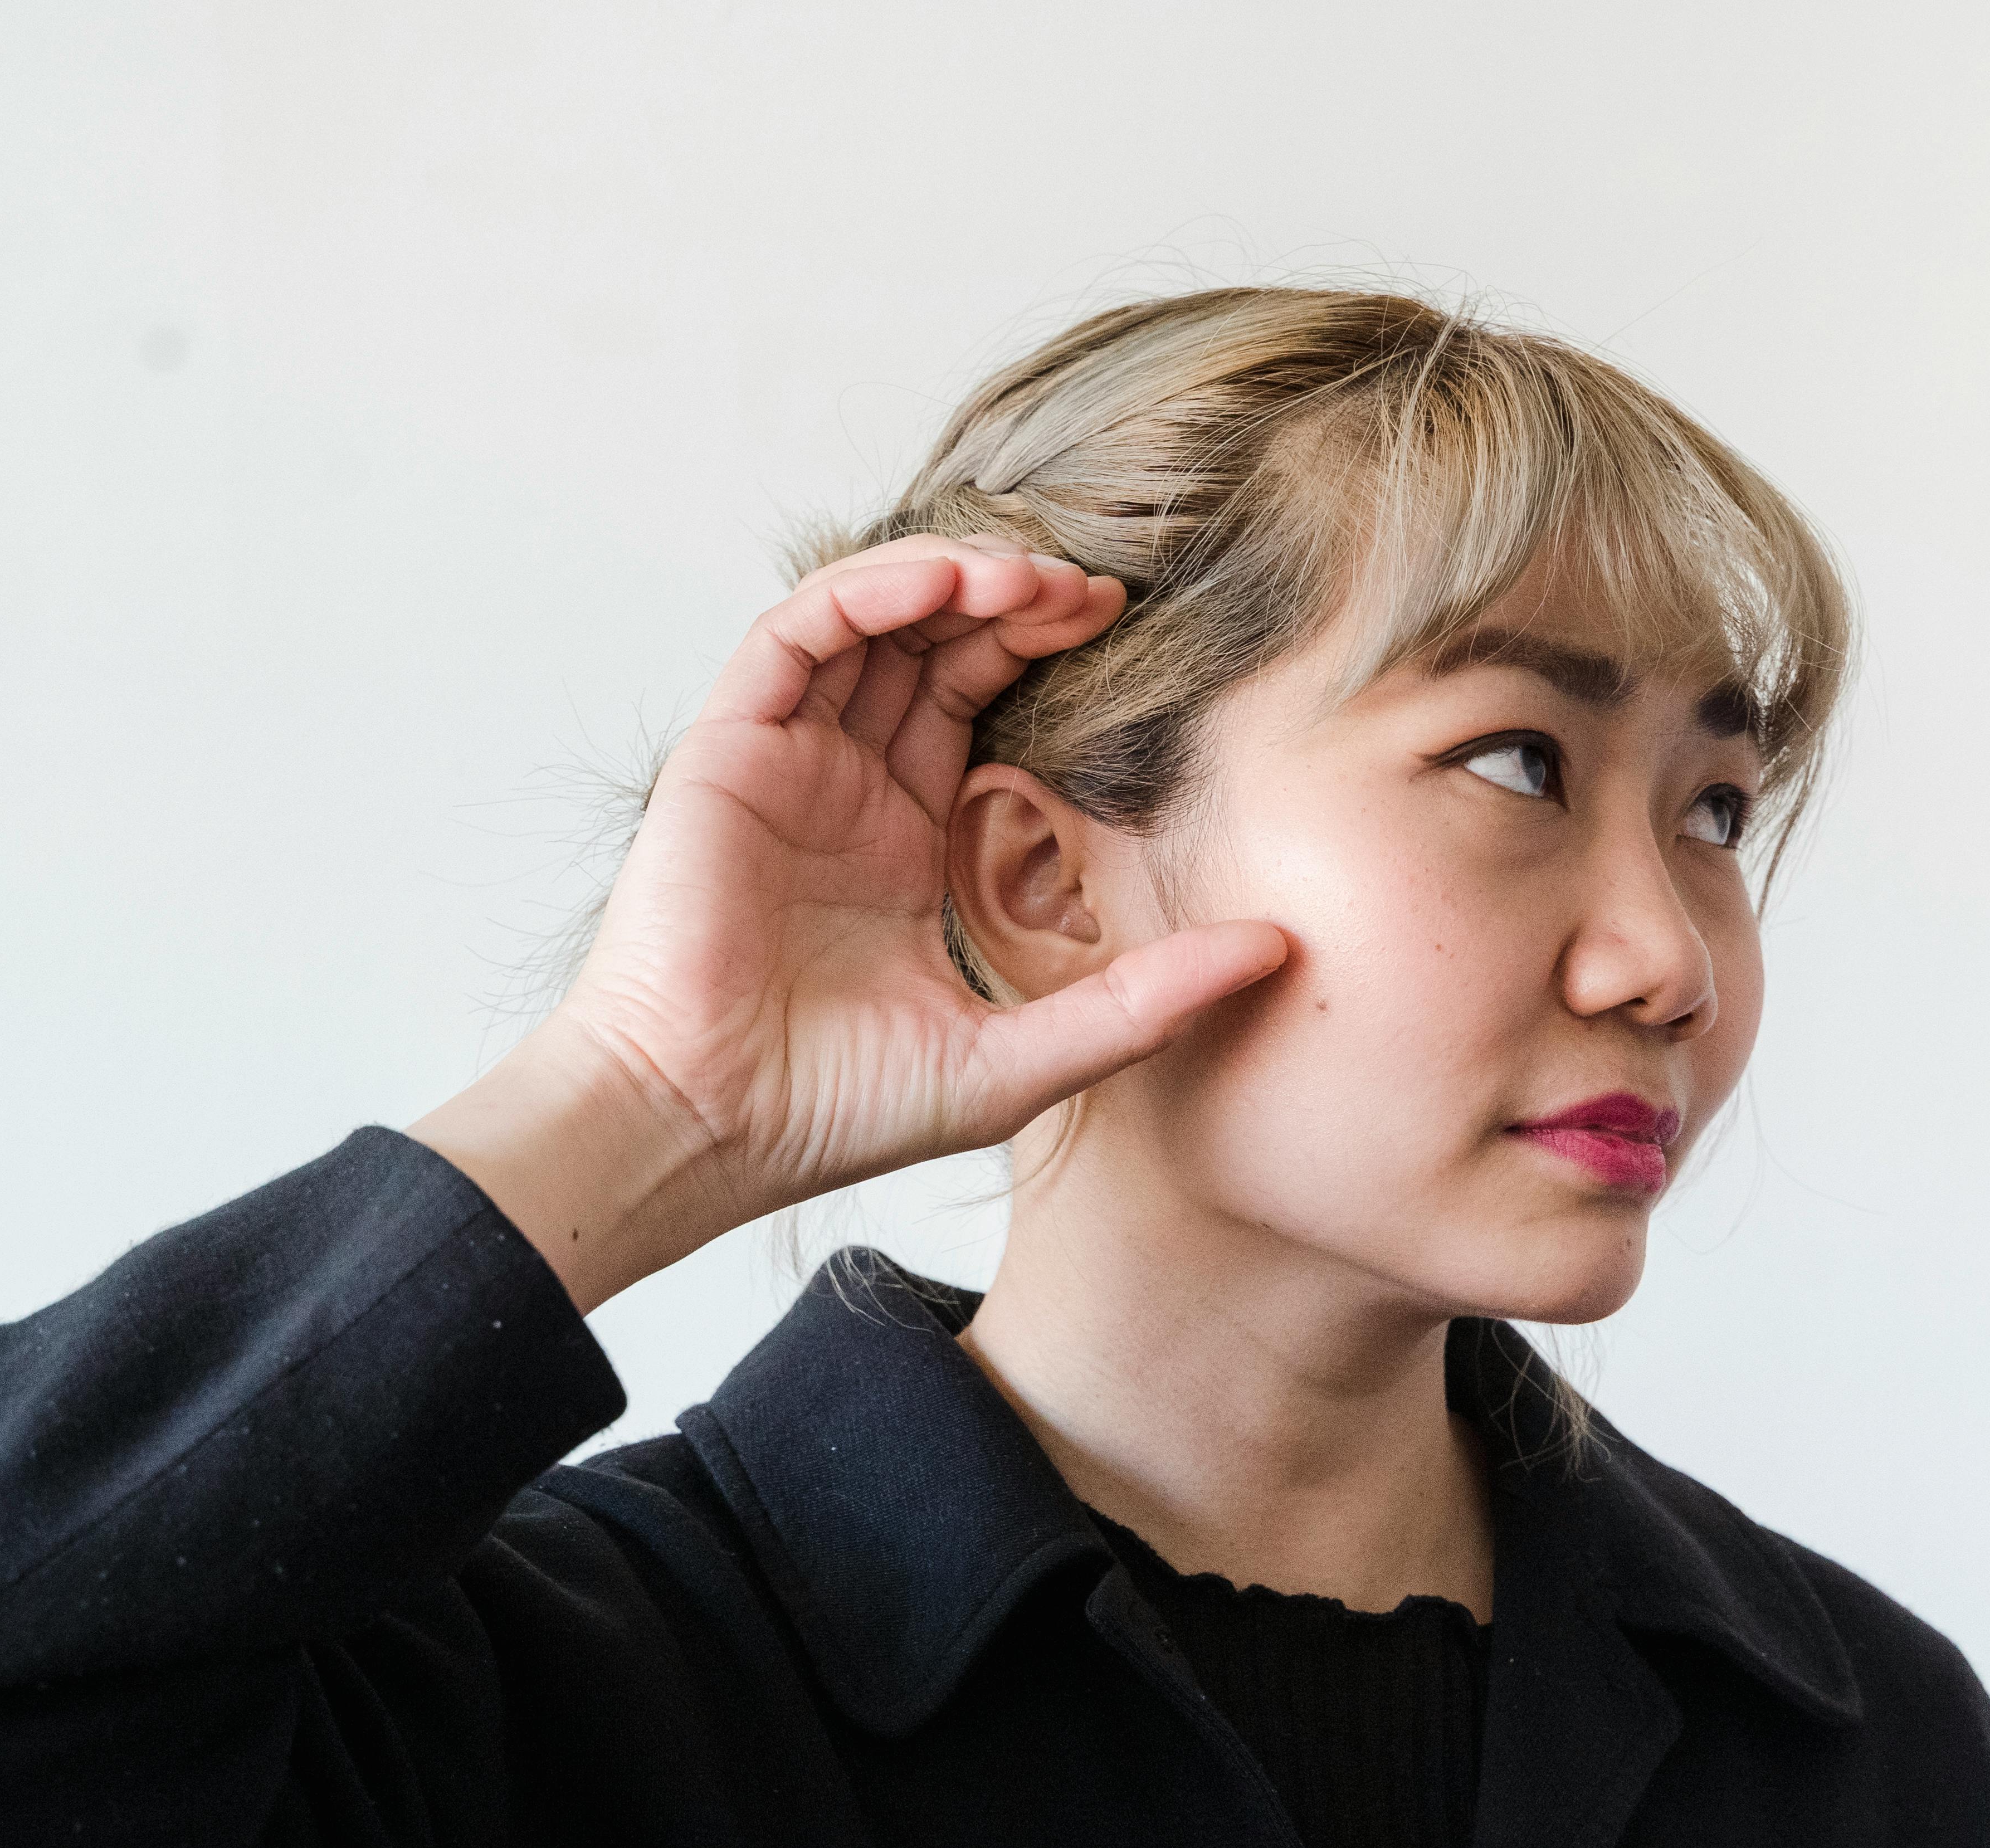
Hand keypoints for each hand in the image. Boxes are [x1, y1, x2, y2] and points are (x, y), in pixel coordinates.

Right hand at [412, 535, 1288, 1307]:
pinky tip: (945, 582)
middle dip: (1019, 604)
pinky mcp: (729, 749)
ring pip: (874, 623)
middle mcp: (847, 789)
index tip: (1128, 635)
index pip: (982, 708)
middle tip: (1102, 594)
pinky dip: (870, 591)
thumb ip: (1146, 1001)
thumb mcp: (1025, 1055)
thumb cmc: (837, 1110)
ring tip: (1035, 579)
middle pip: (938, 649)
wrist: (709, 1127)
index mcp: (907, 843)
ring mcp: (787, 763)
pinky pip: (799, 634)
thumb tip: (1280, 950)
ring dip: (955, 580)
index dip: (1049, 657)